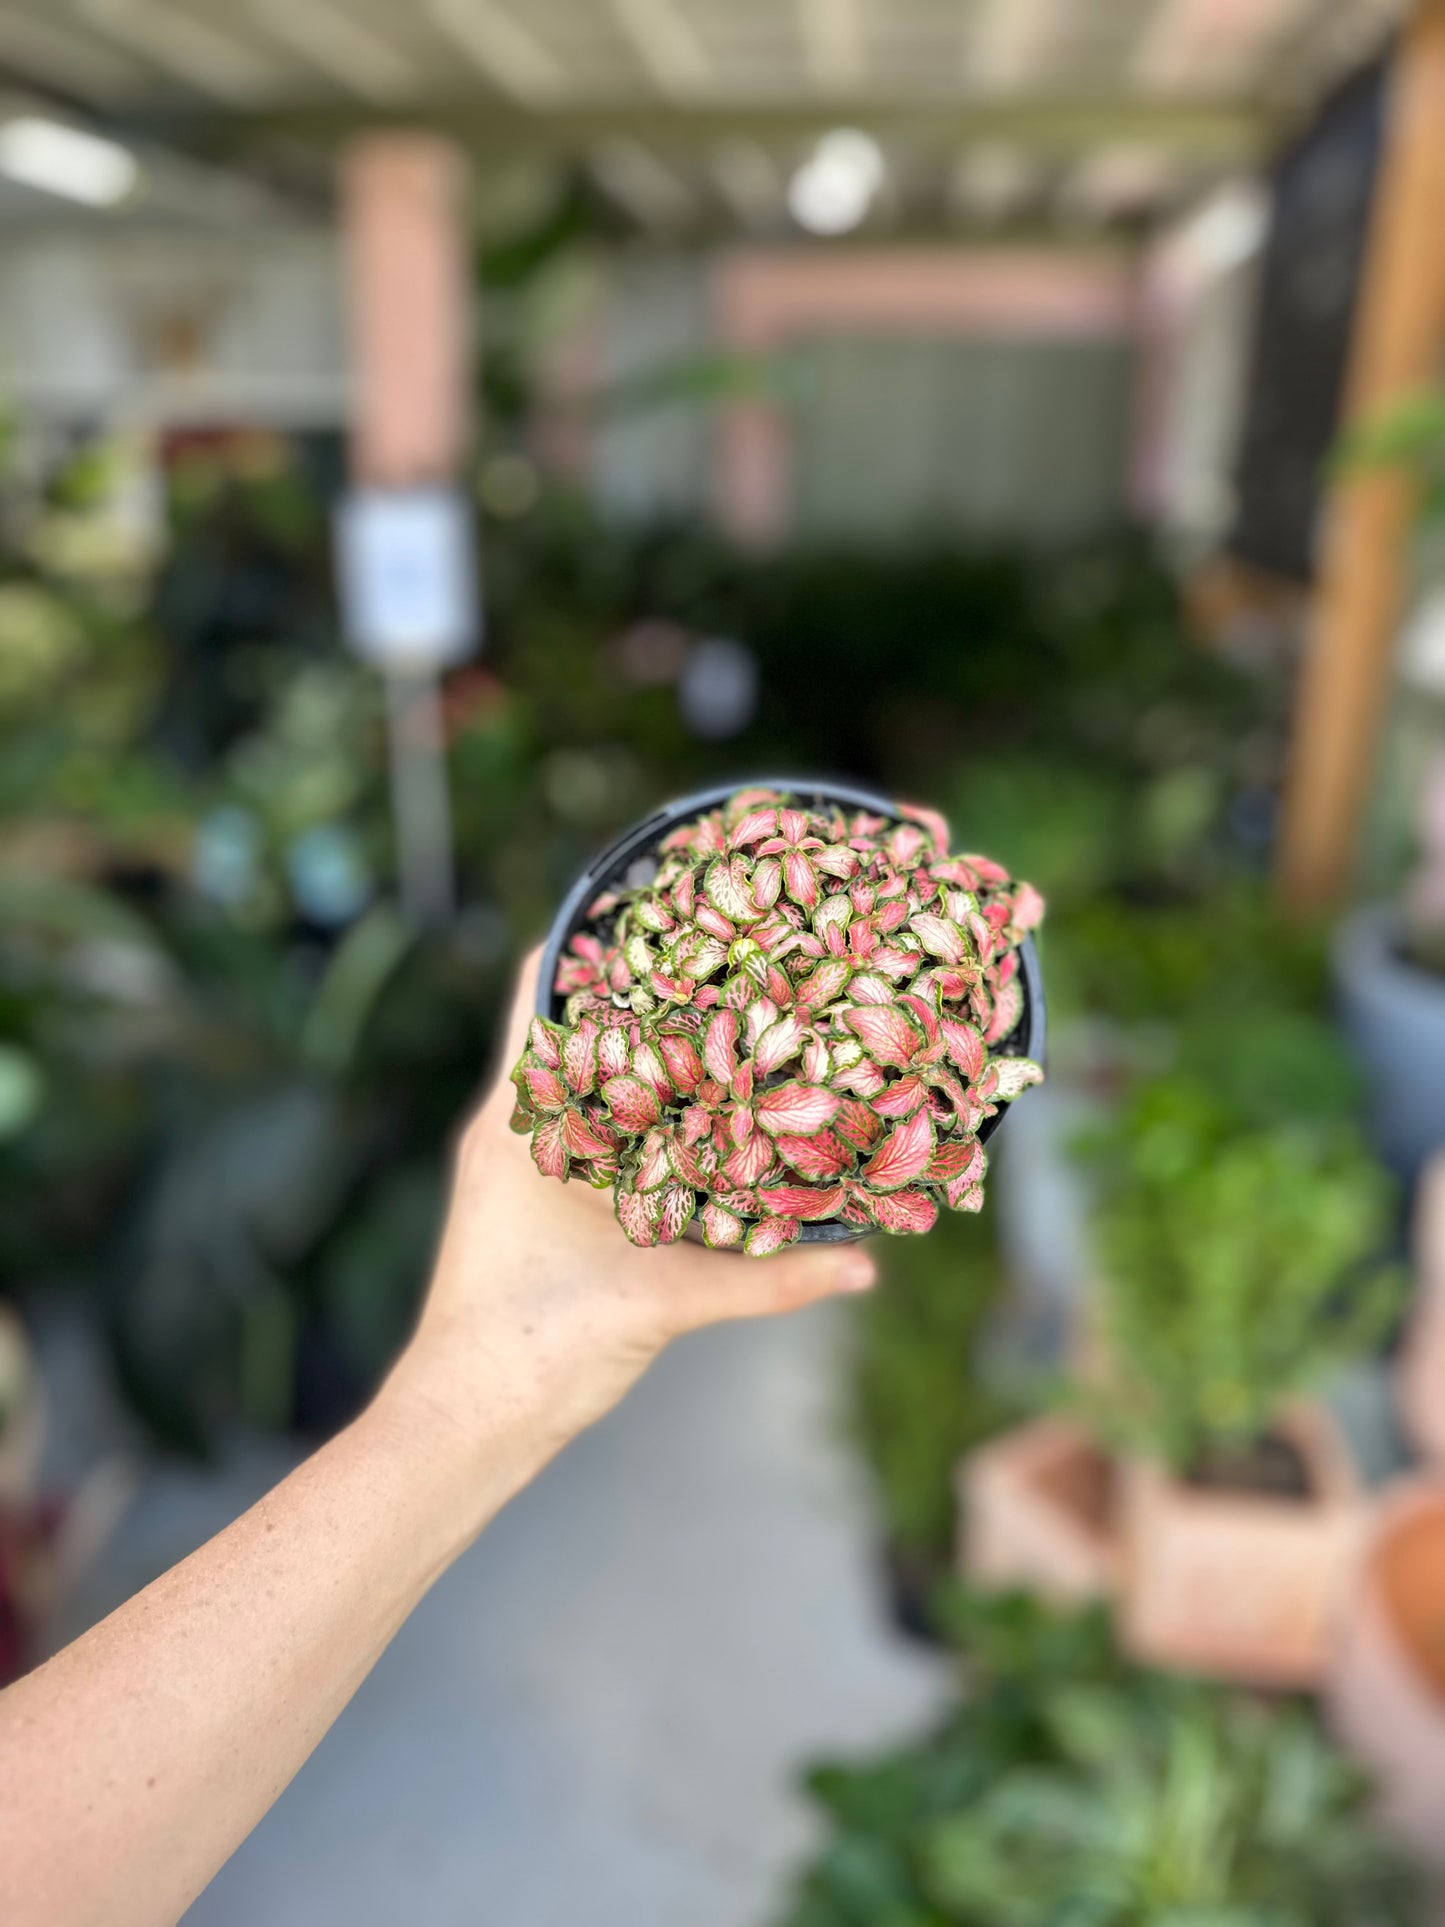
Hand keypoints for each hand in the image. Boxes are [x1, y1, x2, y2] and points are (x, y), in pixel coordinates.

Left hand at [382, 948, 876, 1493]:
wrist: (470, 1425)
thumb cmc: (533, 1348)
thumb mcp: (658, 1301)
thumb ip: (765, 1280)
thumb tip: (864, 1264)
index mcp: (518, 1125)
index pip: (539, 995)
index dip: (591, 944)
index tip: (658, 909)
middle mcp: (513, 1133)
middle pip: (573, 1032)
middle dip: (638, 998)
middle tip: (718, 964)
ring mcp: (522, 1170)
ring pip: (585, 1086)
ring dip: (640, 1058)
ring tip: (720, 1022)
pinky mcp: (539, 1211)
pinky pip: (591, 1137)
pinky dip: (639, 1118)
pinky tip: (699, 1119)